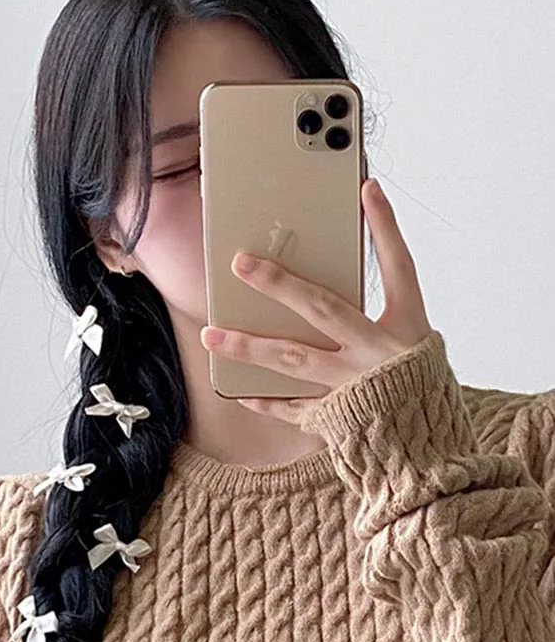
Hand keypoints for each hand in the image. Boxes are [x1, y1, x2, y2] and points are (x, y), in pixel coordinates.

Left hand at [200, 177, 434, 429]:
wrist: (430, 454)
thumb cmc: (421, 392)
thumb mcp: (416, 344)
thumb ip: (383, 313)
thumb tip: (338, 281)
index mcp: (405, 330)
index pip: (399, 267)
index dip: (385, 227)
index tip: (367, 187)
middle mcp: (375, 354)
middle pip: (322, 309)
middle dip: (280, 283)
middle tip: (240, 263)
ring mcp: (351, 386)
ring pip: (291, 359)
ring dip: (248, 345)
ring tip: (212, 333)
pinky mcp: (335, 418)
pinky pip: (292, 409)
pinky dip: (265, 401)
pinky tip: (238, 391)